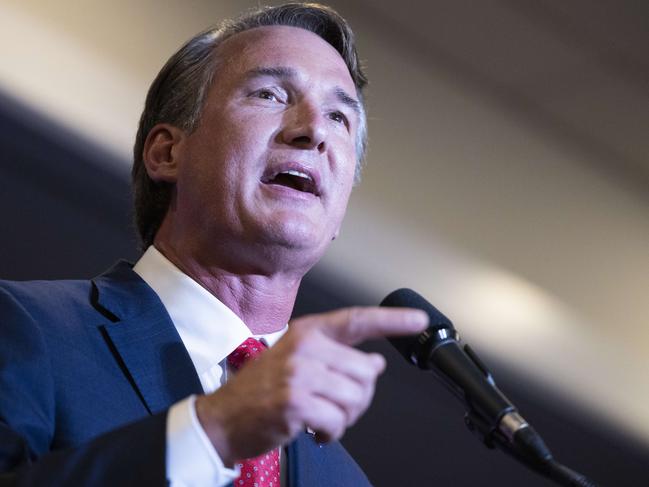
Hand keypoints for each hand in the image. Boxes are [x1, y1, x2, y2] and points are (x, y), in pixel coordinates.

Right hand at [195, 306, 427, 465]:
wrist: (223, 418)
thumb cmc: (262, 390)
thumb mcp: (298, 361)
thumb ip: (337, 358)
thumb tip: (375, 364)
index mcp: (307, 332)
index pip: (357, 320)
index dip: (392, 320)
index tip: (418, 319)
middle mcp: (304, 347)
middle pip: (365, 372)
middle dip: (359, 397)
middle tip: (336, 406)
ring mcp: (299, 374)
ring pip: (355, 398)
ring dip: (344, 417)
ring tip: (322, 417)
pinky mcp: (295, 402)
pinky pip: (337, 422)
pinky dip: (331, 433)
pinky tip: (315, 430)